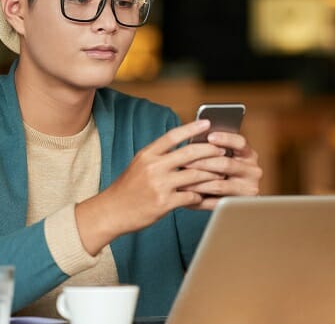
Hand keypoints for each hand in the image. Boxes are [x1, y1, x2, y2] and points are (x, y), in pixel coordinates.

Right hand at [75, 120, 226, 253]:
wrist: (111, 211)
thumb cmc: (127, 188)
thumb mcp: (139, 165)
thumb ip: (158, 156)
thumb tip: (182, 148)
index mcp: (147, 154)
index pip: (173, 136)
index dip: (192, 128)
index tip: (207, 123)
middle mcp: (154, 167)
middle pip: (189, 153)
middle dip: (210, 151)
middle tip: (222, 151)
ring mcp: (160, 185)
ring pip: (195, 175)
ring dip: (210, 175)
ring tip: (220, 174)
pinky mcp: (164, 203)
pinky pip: (191, 196)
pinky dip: (200, 195)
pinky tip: (204, 196)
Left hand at [180, 131, 261, 208]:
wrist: (236, 201)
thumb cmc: (225, 172)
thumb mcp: (228, 157)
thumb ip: (215, 150)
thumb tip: (193, 143)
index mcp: (249, 155)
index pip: (240, 143)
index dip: (225, 139)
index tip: (210, 137)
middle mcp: (253, 171)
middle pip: (226, 164)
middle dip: (202, 163)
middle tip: (183, 162)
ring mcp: (247, 189)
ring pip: (219, 185)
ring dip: (197, 183)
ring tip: (181, 181)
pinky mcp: (237, 205)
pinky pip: (215, 202)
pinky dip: (198, 199)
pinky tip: (186, 196)